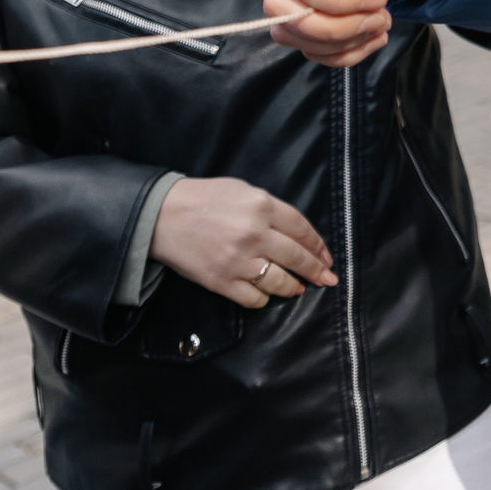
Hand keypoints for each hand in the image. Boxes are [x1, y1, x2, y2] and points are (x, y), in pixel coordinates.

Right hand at [149, 176, 336, 308]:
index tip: (327, 257)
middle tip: (327, 279)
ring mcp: (239, 260)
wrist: (163, 216)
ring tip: (298, 288)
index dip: (318, 246)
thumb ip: (271, 210)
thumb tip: (297, 234)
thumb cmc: (204, 199)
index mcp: (261, 206)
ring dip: (293, 287)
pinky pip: (255, 299)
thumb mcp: (243, 190)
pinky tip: (266, 294)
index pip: (302, 229)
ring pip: (280, 282)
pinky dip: (264, 298)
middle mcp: (255, 234)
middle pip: (297, 257)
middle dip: (316, 271)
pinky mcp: (223, 282)